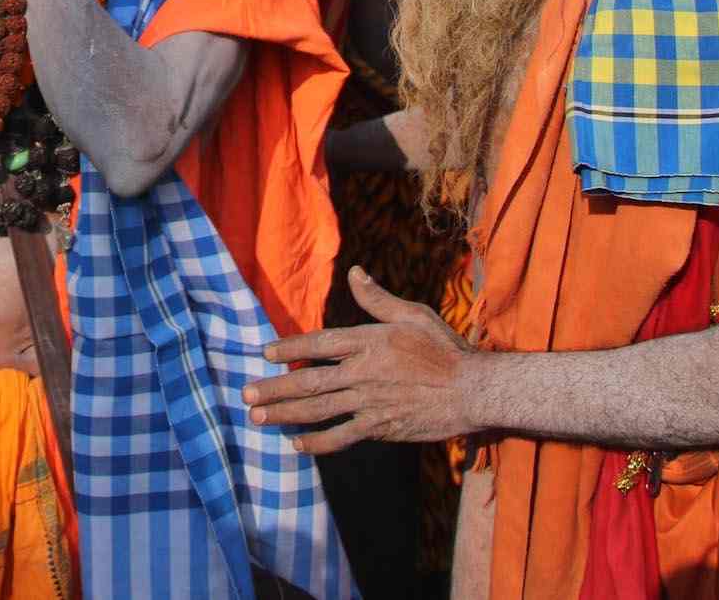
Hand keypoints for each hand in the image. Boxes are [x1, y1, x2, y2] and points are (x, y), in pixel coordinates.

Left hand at [241, 266, 477, 453]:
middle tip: (245, 393)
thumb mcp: (413, 315)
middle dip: (274, 388)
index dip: (289, 348)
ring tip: (257, 417)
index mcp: (369, 341)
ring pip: (318, 410)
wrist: (473, 390)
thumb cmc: (444, 349)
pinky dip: (317, 443)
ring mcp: (370, 402)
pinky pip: (341, 437)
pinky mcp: (380, 427)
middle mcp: (363, 372)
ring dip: (284, 414)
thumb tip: (354, 272)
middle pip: (309, 382)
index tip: (264, 353)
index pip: (319, 344)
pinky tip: (296, 445)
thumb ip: (378, 299)